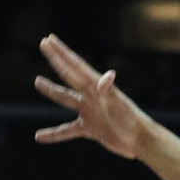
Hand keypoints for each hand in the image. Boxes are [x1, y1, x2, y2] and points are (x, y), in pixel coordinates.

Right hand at [35, 35, 150, 159]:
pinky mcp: (91, 129)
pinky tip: (40, 136)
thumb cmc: (132, 120)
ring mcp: (90, 111)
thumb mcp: (119, 103)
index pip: (75, 66)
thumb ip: (110, 90)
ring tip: (37, 81)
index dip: (61, 53)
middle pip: (69, 75)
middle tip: (43, 44)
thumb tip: (107, 75)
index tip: (49, 39)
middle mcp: (91, 96)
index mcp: (96, 87)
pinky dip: (54, 133)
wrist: (141, 141)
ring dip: (51, 90)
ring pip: (65, 99)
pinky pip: (67, 130)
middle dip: (56, 59)